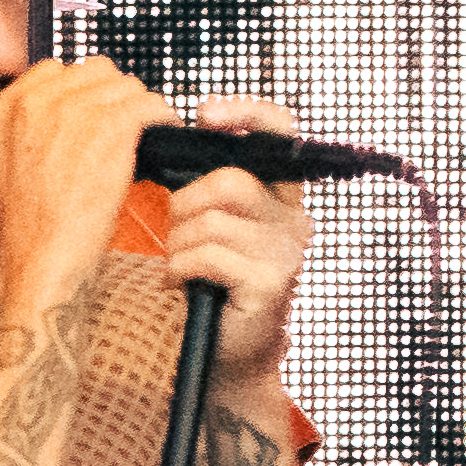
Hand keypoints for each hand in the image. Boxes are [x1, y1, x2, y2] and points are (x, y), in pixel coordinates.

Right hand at [0, 54, 160, 280]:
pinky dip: (163, 117)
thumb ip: (34, 127)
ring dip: (140, 107)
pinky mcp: (108, 128)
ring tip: (145, 132)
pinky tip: (162, 133)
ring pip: (126, 86)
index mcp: (3, 109)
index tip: (96, 111)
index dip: (82, 90)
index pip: (56, 70)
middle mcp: (34, 102)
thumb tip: (79, 108)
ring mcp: (71, 112)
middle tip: (125, 126)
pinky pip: (150, 105)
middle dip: (114, 96)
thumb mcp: (11, 164)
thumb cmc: (32, 225)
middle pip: (95, 72)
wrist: (41, 260)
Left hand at [144, 106, 314, 390]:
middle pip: (230, 181)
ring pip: (211, 221)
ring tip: (180, 265)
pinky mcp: (270, 284)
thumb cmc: (211, 282)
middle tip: (176, 232)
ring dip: (179, 243)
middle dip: (185, 204)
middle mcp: (293, 219)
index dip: (246, 112)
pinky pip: (208, 257)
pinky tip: (181, 284)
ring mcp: (286, 253)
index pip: (280, 131)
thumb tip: (172, 146)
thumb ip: (207, 187)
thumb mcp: (211, 225)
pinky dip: (181, 269)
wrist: (229, 352)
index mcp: (280, 195)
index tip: (206, 114)